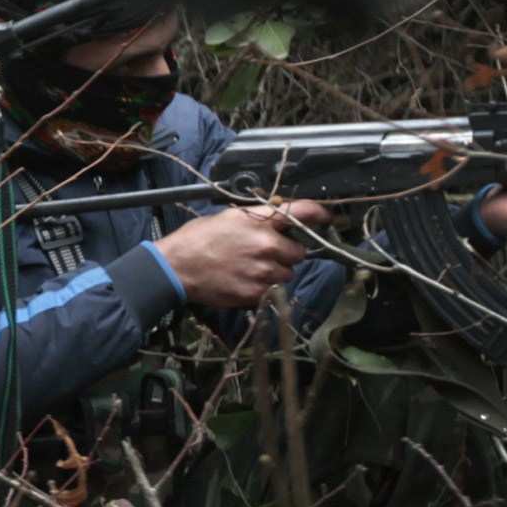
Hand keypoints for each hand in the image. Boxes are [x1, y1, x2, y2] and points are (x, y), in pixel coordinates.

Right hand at [151, 200, 329, 309]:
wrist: (176, 267)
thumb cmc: (198, 238)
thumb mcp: (229, 217)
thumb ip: (259, 219)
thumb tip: (282, 221)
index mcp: (261, 221)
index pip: (302, 212)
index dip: (320, 214)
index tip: (330, 218)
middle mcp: (268, 245)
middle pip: (299, 252)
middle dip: (286, 253)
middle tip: (264, 254)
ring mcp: (264, 272)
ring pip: (287, 273)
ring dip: (275, 272)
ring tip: (250, 269)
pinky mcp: (257, 293)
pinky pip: (272, 291)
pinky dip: (263, 288)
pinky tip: (242, 281)